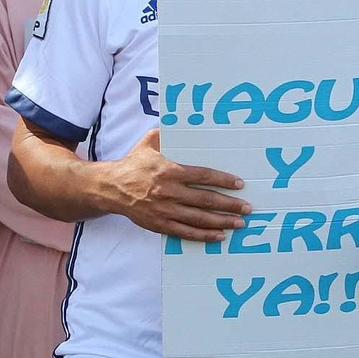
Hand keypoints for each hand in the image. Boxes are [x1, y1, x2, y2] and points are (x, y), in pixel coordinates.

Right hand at [105, 130, 249, 241]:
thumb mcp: (149, 142)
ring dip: (222, 221)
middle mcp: (169, 192)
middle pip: (206, 199)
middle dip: (229, 204)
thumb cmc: (133, 163)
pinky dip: (203, 235)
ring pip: (199, 218)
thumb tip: (182, 122)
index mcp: (170, 171)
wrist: (111, 187)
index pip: (203, 176)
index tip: (239, 184)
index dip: (223, 180)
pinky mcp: (160, 224)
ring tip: (239, 223)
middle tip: (247, 208)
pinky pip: (186, 232)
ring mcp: (165, 210)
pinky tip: (219, 235)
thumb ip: (167, 134)